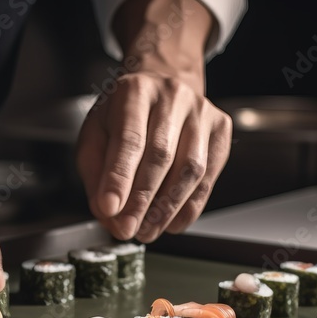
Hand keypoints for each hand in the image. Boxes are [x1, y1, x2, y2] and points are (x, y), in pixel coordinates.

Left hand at [76, 71, 231, 241]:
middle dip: (142, 201)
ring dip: (167, 208)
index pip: (129, 139)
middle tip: (128, 229)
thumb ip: (96, 172)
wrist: (161, 86)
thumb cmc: (125, 113)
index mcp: (135, 91)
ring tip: (147, 230)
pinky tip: (171, 222)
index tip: (110, 208)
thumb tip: (109, 213)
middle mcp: (172, 96)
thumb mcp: (95, 133)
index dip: (119, 177)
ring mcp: (202, 111)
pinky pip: (208, 177)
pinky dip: (189, 207)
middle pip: (161, 156)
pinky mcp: (221, 130)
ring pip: (190, 169)